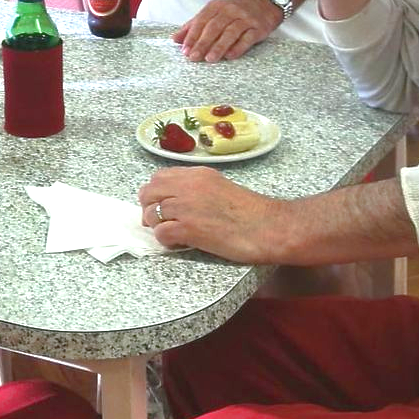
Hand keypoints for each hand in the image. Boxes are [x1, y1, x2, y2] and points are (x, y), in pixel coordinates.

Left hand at [139, 166, 286, 261]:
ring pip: (150, 213)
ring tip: (173, 234)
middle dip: (149, 208)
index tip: (162, 205)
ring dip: (157, 226)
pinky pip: (161, 233)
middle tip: (160, 221)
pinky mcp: (189, 228)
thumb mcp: (221, 188)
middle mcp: (189, 186)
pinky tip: (180, 243)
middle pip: (149, 192)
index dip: (156, 193)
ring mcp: (187, 206)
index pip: (160, 177)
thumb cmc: (252, 213)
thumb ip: (198, 190)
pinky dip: (165, 240)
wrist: (269, 227)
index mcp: (198, 174)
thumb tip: (177, 201)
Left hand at [172, 0, 281, 61]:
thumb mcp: (213, 12)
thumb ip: (194, 25)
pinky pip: (248, 38)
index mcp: (216, 6)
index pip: (201, 21)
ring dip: (219, 46)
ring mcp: (246, 19)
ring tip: (210, 59)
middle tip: (194, 57)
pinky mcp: (259, 27)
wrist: (263, 1)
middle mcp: (231, 10)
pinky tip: (230, 57)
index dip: (192, 36)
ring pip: (230, 33)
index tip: (185, 50)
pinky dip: (238, 47)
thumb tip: (175, 39)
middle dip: (203, 43)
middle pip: (214, 27)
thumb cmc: (233, 11)